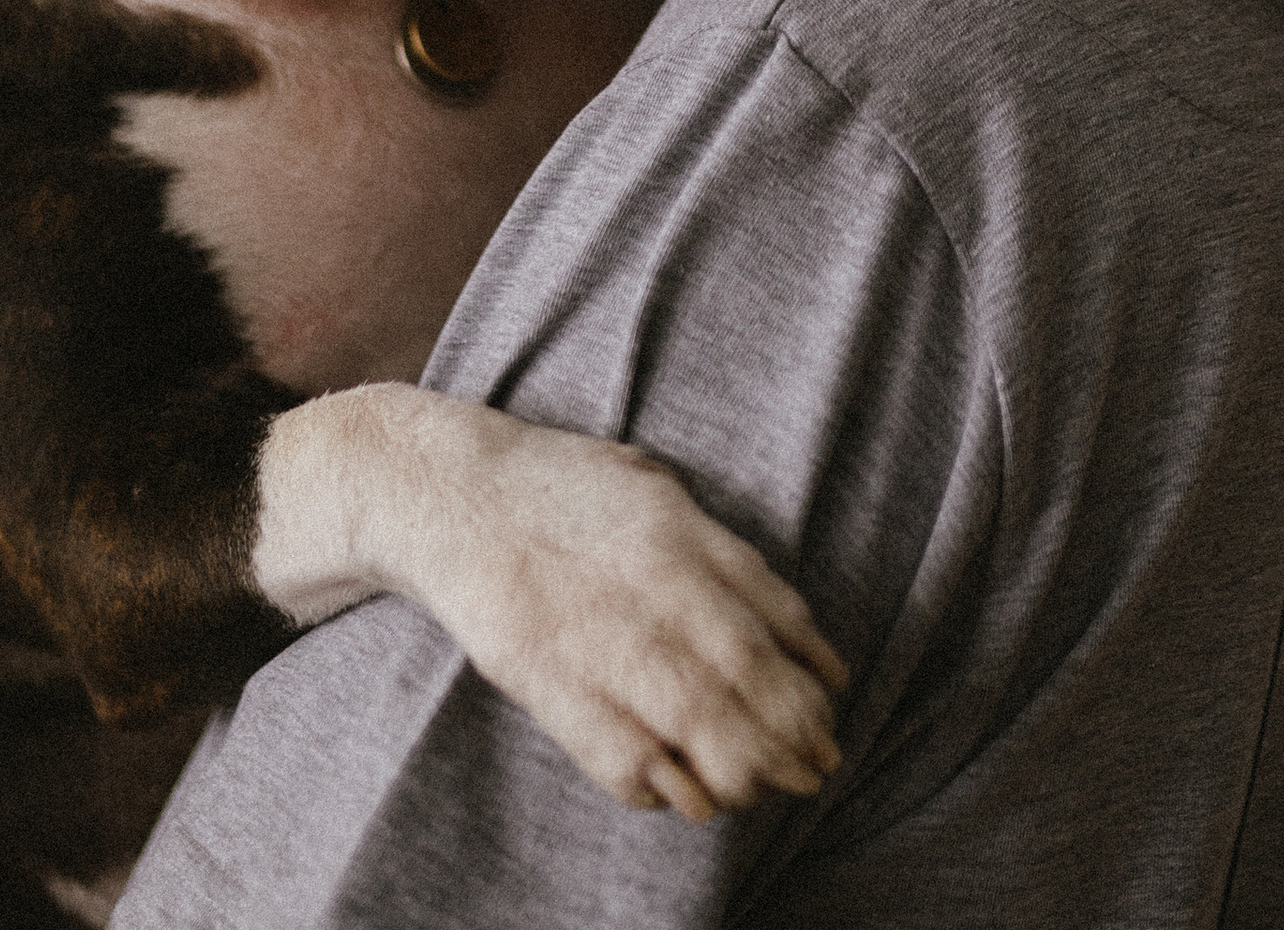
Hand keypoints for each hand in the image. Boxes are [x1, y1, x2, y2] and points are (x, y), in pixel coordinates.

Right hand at [254, 385, 848, 819]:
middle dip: (792, 733)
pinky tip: (686, 796)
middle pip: (746, 675)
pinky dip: (663, 788)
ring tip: (764, 789)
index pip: (772, 609)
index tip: (833, 703)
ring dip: (743, 770)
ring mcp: (599, 634)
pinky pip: (621, 754)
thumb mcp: (652, 487)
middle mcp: (651, 584)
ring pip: (697, 723)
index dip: (811, 668)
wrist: (451, 491)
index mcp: (681, 531)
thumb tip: (782, 619)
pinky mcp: (547, 679)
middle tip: (817, 768)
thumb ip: (713, 546)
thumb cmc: (560, 487)